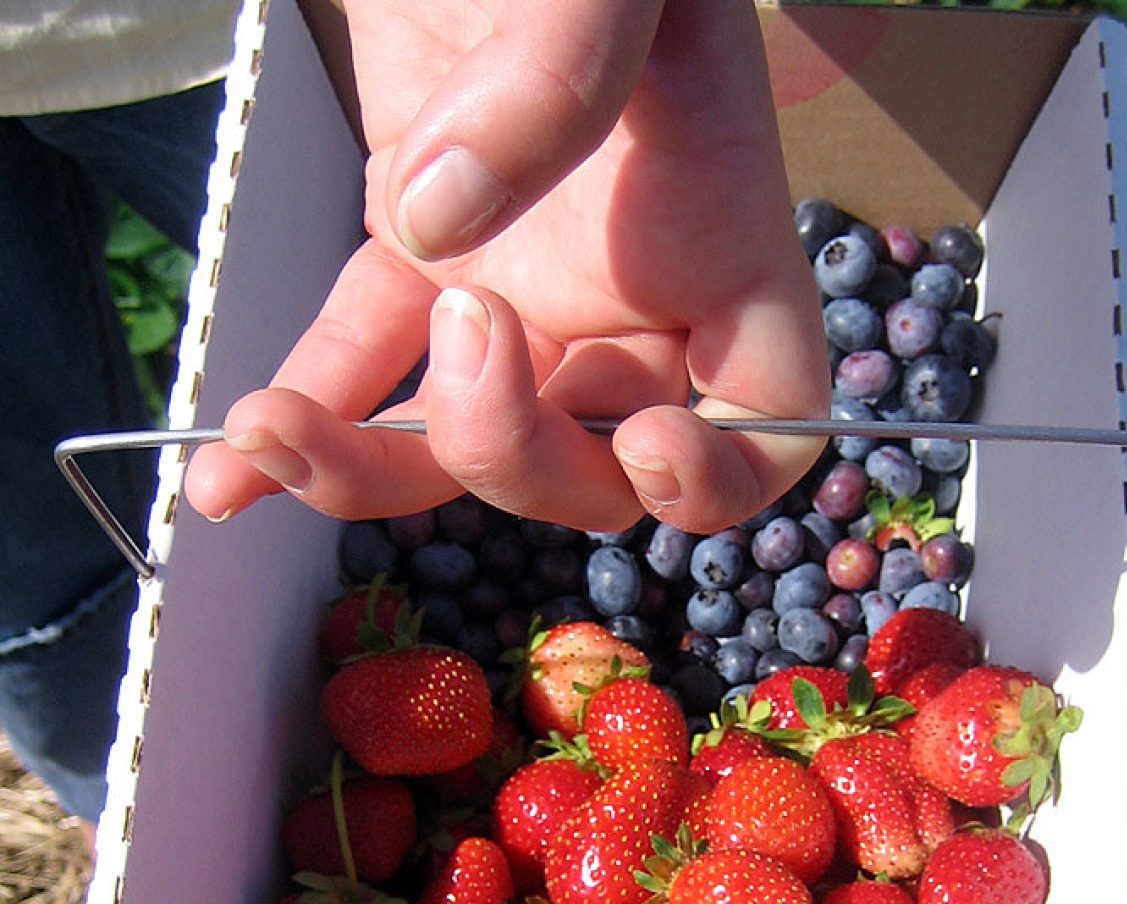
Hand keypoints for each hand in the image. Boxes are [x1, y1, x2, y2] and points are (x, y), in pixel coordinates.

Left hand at [184, 0, 828, 534]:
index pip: (764, 421)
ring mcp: (521, 294)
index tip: (642, 442)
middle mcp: (628, 300)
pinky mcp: (415, 261)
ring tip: (269, 434)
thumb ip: (560, 73)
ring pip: (466, 445)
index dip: (715, 480)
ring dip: (370, 470)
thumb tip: (435, 220)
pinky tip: (234, 466)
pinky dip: (307, 413)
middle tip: (460, 327)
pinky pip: (366, 366)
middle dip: (515, 454)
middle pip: (594, 471)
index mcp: (718, 246)